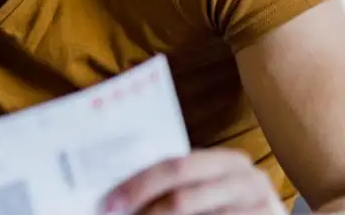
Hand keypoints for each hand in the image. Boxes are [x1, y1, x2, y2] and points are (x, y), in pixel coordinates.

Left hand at [101, 149, 284, 213]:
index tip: (108, 202)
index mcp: (227, 162)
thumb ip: (175, 186)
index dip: (138, 184)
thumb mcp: (206, 188)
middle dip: (144, 207)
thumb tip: (119, 197)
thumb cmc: (228, 206)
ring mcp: (261, 207)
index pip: (174, 167)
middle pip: (183, 195)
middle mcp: (248, 180)